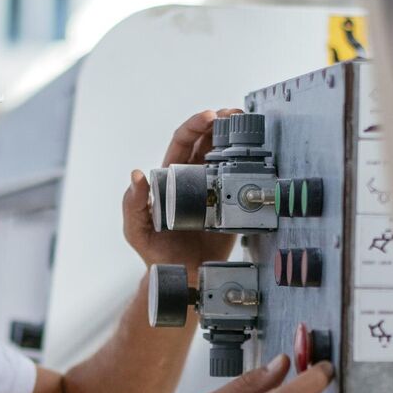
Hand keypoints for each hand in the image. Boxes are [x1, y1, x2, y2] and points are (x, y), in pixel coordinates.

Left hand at [123, 108, 241, 271]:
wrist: (182, 278)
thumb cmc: (155, 253)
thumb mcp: (137, 230)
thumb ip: (133, 205)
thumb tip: (137, 175)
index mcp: (171, 178)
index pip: (182, 142)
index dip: (194, 126)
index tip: (209, 117)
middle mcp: (194, 179)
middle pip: (207, 141)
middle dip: (221, 122)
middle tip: (235, 114)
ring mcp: (214, 190)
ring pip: (226, 155)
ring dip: (237, 138)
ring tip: (249, 126)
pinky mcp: (231, 205)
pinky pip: (241, 180)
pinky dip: (250, 165)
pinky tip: (259, 155)